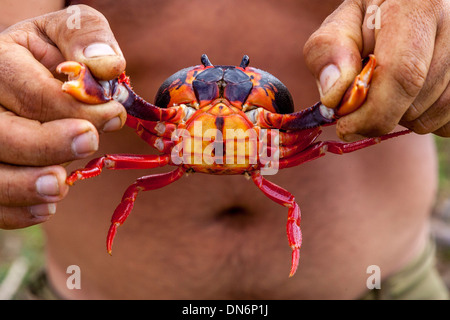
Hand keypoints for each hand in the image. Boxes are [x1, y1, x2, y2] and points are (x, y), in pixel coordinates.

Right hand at [0, 5, 126, 227]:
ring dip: (26, 187)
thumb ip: (87, 39)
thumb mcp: (68, 30)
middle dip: (48, 146)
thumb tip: (107, 66)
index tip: (115, 114)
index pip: (33, 94)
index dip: (78, 110)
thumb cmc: (53, 53)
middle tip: (89, 143)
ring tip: (60, 186)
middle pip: (1, 135)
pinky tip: (45, 208)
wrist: (28, 70)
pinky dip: (14, 212)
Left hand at [303, 0, 449, 139]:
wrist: (407, 12)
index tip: (346, 126)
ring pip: (436, 114)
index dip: (372, 112)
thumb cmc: (370, 20)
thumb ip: (328, 52)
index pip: (403, 74)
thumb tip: (334, 96)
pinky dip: (426, 118)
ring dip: (404, 116)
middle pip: (417, 101)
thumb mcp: (343, 24)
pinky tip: (414, 94)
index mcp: (419, 6)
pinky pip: (449, 121)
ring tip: (392, 87)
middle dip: (381, 114)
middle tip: (365, 96)